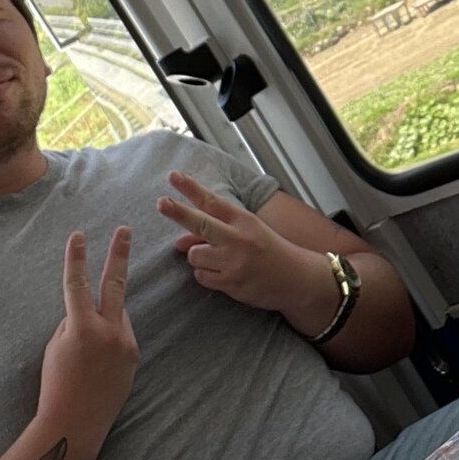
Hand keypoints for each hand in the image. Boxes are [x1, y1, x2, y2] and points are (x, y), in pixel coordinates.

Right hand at [39, 227, 137, 421]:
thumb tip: (87, 308)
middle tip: (124, 230)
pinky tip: (97, 362)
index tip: (78, 235)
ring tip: (87, 352)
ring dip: (103, 319)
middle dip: (118, 254)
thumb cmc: (56, 384)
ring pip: (116, 315)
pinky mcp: (134, 356)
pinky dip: (109, 338)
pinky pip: (121, 335)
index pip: (77, 283)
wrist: (76, 423)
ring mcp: (125, 343)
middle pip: (115, 283)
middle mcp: (109, 332)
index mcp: (82, 328)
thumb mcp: (56, 346)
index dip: (76, 258)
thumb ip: (74, 321)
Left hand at [157, 173, 326, 320]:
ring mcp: (235, 262)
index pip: (212, 201)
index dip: (190, 188)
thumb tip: (178, 243)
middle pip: (201, 223)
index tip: (173, 176)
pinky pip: (202, 277)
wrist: (297, 278)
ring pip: (195, 256)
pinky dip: (208, 276)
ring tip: (219, 261)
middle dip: (178, 212)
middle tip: (161, 202)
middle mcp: (239, 238)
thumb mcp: (245, 233)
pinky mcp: (233, 283)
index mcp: (243, 220)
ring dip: (199, 258)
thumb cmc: (267, 251)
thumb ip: (212, 233)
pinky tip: (225, 275)